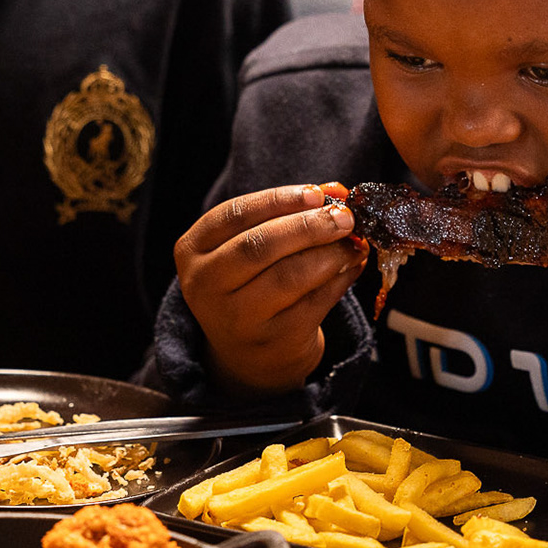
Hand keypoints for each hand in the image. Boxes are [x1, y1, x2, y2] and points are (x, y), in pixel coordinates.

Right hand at [176, 182, 364, 395]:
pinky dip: (341, 279)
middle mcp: (205, 286)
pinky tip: (353, 266)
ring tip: (354, 242)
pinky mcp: (273, 343)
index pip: (235, 214)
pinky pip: (315, 303)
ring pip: (290, 276)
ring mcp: (237, 320)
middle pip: (260, 245)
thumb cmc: (250, 285)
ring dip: (331, 254)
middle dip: (309, 226)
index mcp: (192, 250)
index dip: (279, 200)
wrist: (248, 355)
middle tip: (345, 217)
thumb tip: (334, 192)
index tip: (317, 193)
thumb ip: (282, 217)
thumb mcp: (247, 248)